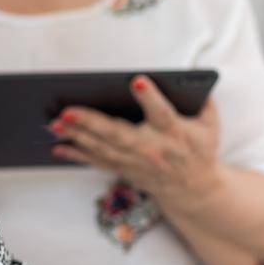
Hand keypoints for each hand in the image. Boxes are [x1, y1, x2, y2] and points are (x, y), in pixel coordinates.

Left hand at [50, 75, 221, 204]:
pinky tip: (56, 145)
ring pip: (101, 148)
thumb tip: (189, 76)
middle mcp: (152, 149)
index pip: (162, 113)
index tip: (136, 80)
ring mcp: (135, 162)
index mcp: (175, 132)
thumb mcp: (210, 124)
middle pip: (119, 134)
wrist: (193, 188)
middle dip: (91, 123)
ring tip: (53, 124)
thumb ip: (203, 101)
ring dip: (76, 137)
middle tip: (67, 111)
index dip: (150, 97)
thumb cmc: (199, 147)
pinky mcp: (123, 169)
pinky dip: (75, 154)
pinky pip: (96, 162)